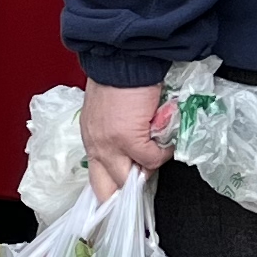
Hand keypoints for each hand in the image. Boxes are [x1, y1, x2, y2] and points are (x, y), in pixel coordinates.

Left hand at [78, 78, 172, 203]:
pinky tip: (165, 135)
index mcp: (91, 139)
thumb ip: (116, 136)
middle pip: (107, 188)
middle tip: (145, 177)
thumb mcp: (110, 113)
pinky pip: (151, 159)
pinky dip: (162, 151)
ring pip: (130, 178)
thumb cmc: (121, 79)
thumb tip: (135, 156)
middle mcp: (95, 145)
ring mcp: (110, 145)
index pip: (96, 178)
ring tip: (157, 148)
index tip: (124, 196)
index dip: (111, 191)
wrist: (125, 60)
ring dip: (147, 168)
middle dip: (129, 188)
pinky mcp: (128, 139)